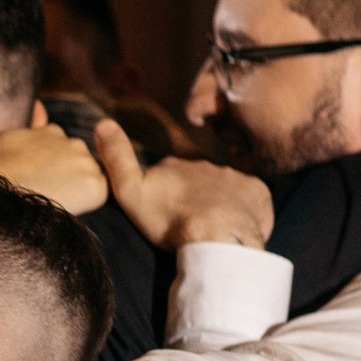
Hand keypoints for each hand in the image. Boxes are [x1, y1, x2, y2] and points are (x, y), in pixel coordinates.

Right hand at [0, 123, 107, 215]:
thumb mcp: (7, 137)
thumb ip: (30, 124)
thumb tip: (40, 105)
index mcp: (51, 132)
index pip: (59, 146)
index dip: (48, 165)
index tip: (35, 177)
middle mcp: (72, 142)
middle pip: (77, 160)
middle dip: (65, 173)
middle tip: (44, 191)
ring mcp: (84, 162)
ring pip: (89, 175)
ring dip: (76, 187)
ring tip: (51, 200)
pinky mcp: (94, 185)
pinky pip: (98, 194)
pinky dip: (85, 202)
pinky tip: (64, 206)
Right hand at [91, 118, 273, 248]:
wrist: (216, 237)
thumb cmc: (169, 219)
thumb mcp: (129, 191)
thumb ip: (116, 158)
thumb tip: (103, 122)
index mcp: (175, 165)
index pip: (167, 174)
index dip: (162, 191)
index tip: (161, 212)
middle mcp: (206, 165)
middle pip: (196, 181)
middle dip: (191, 196)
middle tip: (186, 222)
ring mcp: (234, 178)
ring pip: (223, 189)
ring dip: (216, 203)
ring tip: (209, 229)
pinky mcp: (258, 193)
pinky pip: (248, 198)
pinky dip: (241, 209)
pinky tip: (233, 226)